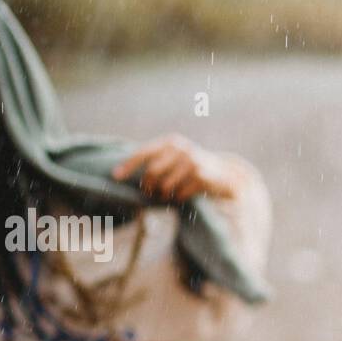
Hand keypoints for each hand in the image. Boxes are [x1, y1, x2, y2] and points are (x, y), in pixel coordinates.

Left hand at [111, 134, 238, 203]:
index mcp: (170, 142)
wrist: (226, 173)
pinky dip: (178, 198)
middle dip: (149, 185)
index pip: (143, 153)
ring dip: (163, 194)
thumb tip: (124, 171)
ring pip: (166, 185)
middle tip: (149, 192)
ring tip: (166, 195)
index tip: (115, 177)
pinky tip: (182, 196)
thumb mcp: (176, 156)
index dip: (128, 165)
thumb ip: (156, 159)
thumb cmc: (193, 167)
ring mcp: (192, 162)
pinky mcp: (201, 177)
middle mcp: (181, 149)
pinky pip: (180, 193)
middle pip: (152, 172)